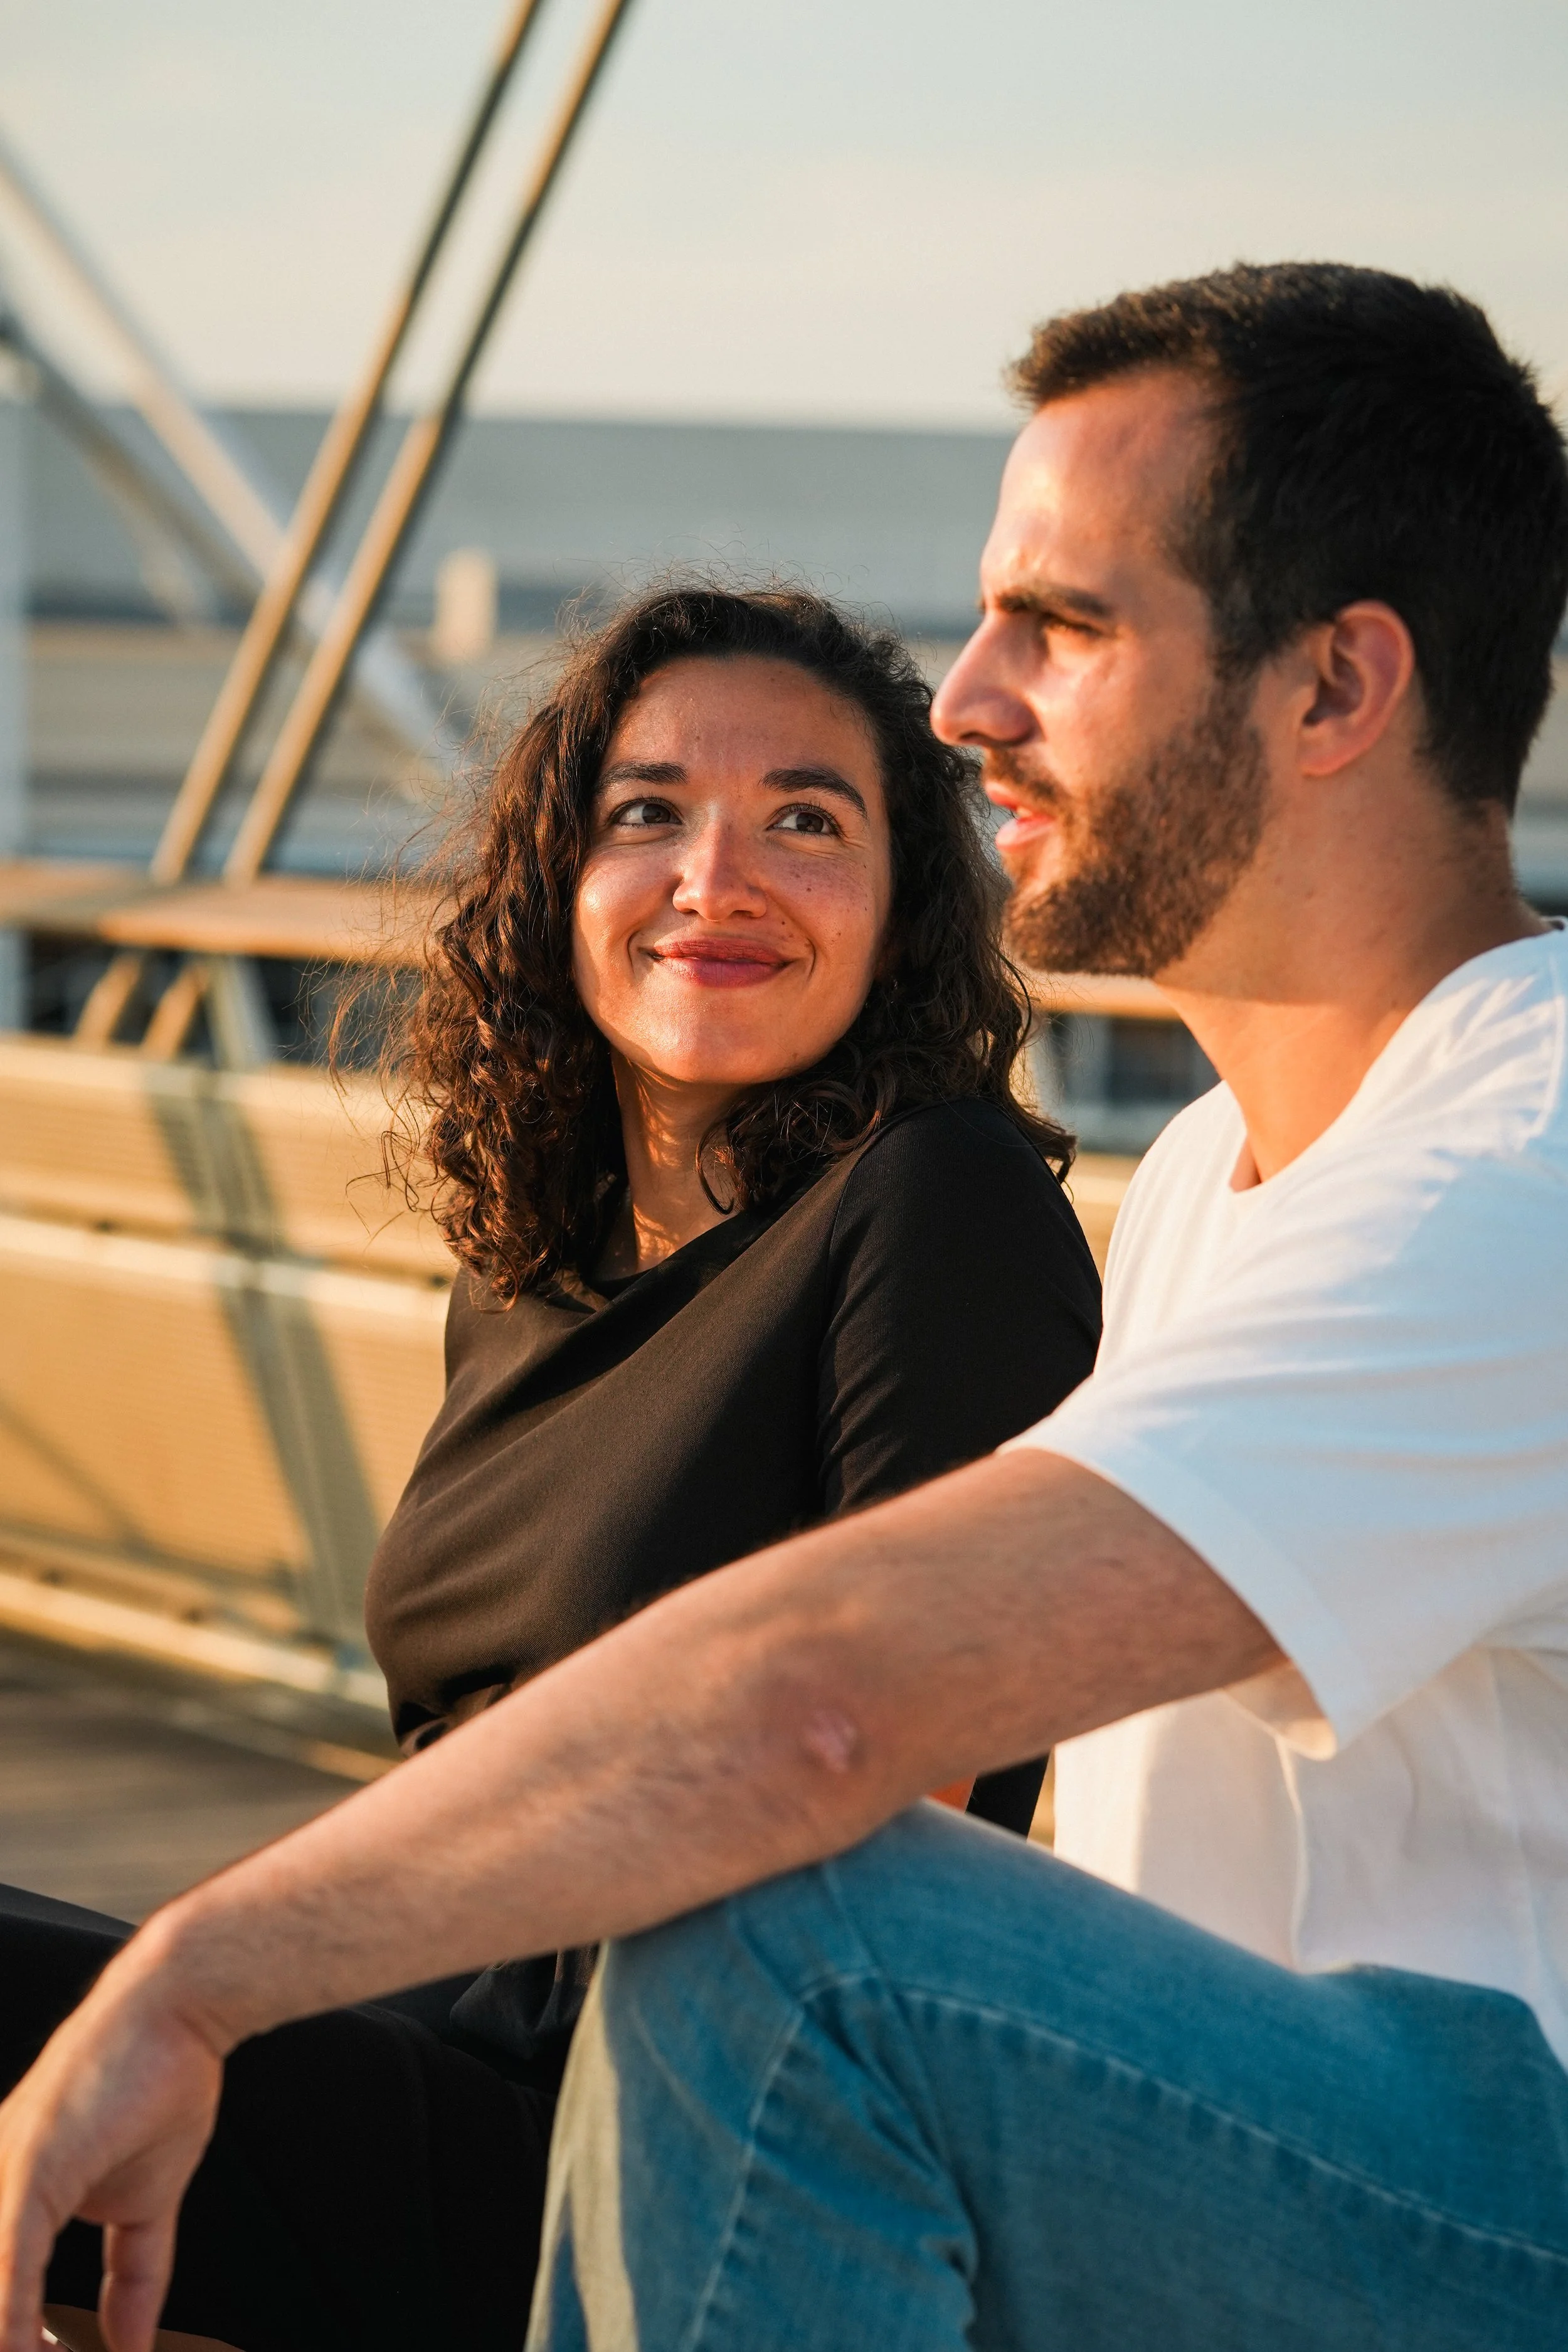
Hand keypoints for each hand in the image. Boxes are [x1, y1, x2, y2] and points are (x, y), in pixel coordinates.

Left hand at [0, 1958, 224, 2351]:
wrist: (178, 2008)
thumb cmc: (159, 2077)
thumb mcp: (148, 2204)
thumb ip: (133, 2279)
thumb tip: (135, 2344)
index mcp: (11, 2195)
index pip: (2, 2290)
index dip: (17, 2335)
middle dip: (14, 2338)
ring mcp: (3, 2176)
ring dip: (10, 2340)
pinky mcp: (26, 2170)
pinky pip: (7, 2265)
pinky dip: (14, 2321)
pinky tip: (31, 2350)